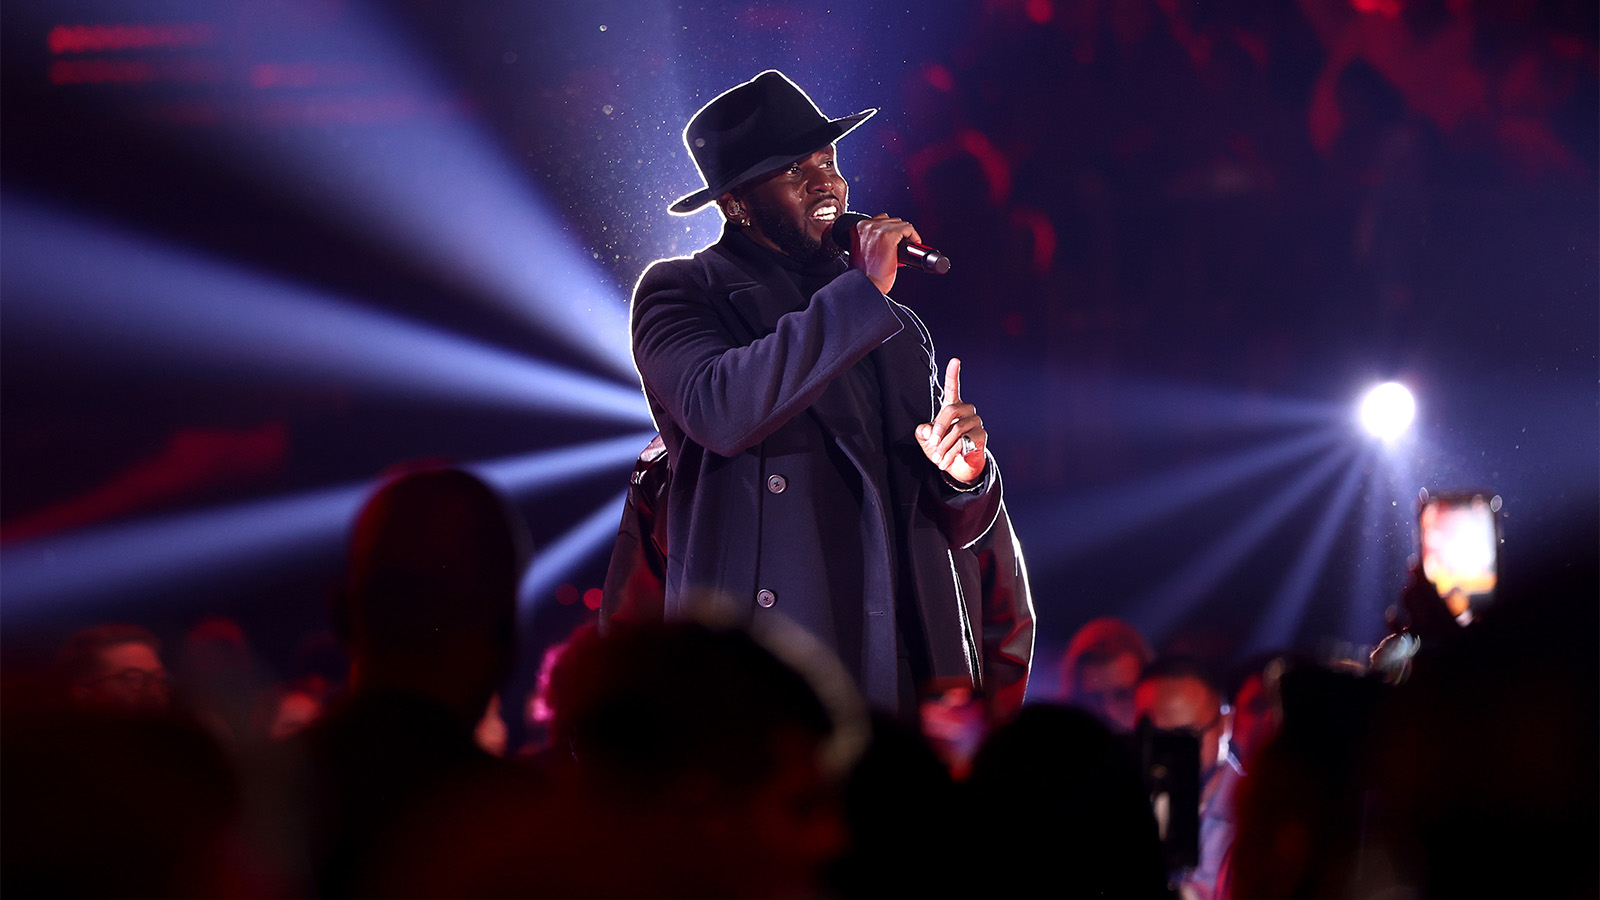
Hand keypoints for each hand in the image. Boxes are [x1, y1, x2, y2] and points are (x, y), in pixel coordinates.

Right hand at [849, 213, 920, 295]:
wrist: (866, 285)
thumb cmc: (865, 274)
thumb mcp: (862, 252)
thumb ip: (871, 241)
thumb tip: (889, 239)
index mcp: (858, 228)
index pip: (880, 221)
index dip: (890, 232)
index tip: (894, 243)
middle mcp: (866, 226)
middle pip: (891, 221)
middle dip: (898, 235)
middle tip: (899, 248)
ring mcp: (878, 229)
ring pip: (901, 224)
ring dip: (905, 236)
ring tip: (904, 249)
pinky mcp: (889, 235)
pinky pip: (908, 228)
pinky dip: (913, 237)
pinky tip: (911, 247)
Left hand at [916, 358, 986, 483]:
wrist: (957, 467)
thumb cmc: (941, 448)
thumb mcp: (926, 440)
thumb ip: (923, 432)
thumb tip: (927, 430)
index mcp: (951, 406)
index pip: (952, 387)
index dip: (953, 373)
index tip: (955, 360)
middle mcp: (966, 410)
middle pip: (950, 410)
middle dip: (938, 428)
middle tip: (932, 443)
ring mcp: (975, 421)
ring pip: (957, 429)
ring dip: (944, 446)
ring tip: (937, 458)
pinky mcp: (981, 435)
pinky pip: (965, 442)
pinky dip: (952, 454)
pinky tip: (946, 462)